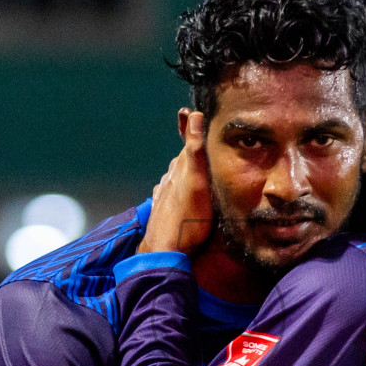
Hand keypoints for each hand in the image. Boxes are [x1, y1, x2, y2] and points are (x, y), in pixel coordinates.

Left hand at [139, 109, 213, 254]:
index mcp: (178, 170)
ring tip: (195, 169)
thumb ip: (194, 150)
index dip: (192, 131)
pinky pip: (170, 194)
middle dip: (191, 152)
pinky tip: (179, 194)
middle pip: (182, 161)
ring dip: (184, 172)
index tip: (194, 117)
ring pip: (174, 178)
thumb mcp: (196, 181)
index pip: (187, 144)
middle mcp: (168, 180)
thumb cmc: (187, 218)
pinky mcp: (162, 212)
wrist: (166, 251)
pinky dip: (176, 189)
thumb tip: (193, 115)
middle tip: (203, 144)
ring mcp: (163, 196)